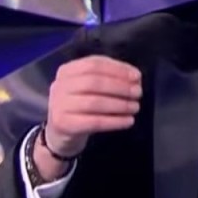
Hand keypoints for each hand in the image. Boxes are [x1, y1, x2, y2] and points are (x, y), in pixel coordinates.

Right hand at [34, 55, 141, 177]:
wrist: (59, 133)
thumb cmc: (79, 106)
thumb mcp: (88, 87)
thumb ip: (108, 78)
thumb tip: (134, 78)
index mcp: (67, 71)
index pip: (94, 64)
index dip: (118, 69)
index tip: (137, 77)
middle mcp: (59, 86)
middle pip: (94, 82)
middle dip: (120, 87)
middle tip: (138, 93)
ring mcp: (59, 105)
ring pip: (94, 102)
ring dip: (120, 105)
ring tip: (135, 107)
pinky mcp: (63, 124)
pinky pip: (94, 122)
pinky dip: (115, 121)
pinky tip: (128, 121)